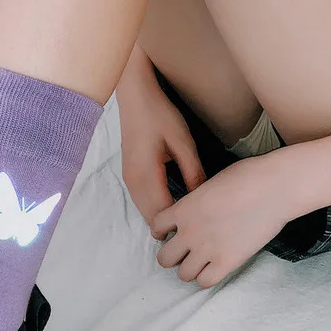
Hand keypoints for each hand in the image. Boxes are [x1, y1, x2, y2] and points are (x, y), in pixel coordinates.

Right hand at [117, 48, 205, 225]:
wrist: (134, 98)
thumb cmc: (159, 115)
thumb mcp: (182, 142)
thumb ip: (193, 171)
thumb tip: (202, 198)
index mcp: (146, 175)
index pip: (163, 212)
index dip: (180, 224)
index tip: (201, 229)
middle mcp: (133, 182)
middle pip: (151, 217)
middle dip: (170, 227)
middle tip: (197, 232)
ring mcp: (128, 179)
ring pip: (145, 211)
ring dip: (162, 219)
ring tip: (187, 224)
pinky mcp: (129, 175)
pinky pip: (142, 201)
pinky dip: (155, 209)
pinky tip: (173, 208)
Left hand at [151, 154, 289, 287]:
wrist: (275, 187)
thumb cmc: (247, 177)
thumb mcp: (209, 184)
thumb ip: (196, 202)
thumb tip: (197, 210)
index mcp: (183, 209)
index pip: (156, 227)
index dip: (161, 232)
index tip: (170, 233)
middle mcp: (189, 232)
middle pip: (164, 258)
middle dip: (173, 256)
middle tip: (185, 253)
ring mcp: (207, 249)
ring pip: (183, 274)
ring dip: (190, 270)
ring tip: (202, 263)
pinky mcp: (228, 262)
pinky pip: (205, 282)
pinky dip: (207, 278)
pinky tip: (216, 268)